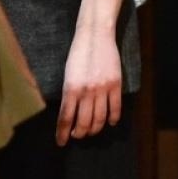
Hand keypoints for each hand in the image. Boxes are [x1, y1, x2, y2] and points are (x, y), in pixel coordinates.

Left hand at [57, 23, 123, 145]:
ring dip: (94, 129)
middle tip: (76, 136)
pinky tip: (110, 123)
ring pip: (100, 119)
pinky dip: (113, 119)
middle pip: (83, 123)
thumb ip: (69, 93)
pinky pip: (116, 109)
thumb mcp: (67, 73)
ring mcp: (102, 89)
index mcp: (70, 88)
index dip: (62, 133)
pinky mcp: (116, 85)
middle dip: (79, 133)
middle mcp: (86, 92)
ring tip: (90, 131)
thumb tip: (69, 112)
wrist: (95, 36)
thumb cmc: (78, 53)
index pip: (65, 118)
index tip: (61, 142)